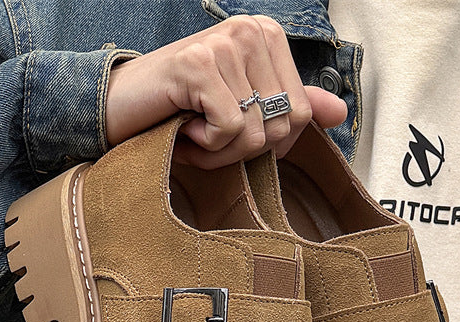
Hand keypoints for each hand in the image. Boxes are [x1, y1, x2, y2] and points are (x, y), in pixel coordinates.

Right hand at [105, 15, 347, 166]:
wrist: (120, 109)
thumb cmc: (180, 110)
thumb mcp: (242, 107)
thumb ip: (289, 105)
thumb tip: (339, 112)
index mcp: (267, 37)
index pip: (302, 115)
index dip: (269, 143)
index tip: (232, 133)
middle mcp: (250, 31)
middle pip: (283, 126)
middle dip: (245, 151)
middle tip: (210, 137)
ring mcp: (225, 44)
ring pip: (257, 132)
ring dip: (222, 152)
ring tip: (195, 133)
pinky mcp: (199, 64)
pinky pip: (231, 129)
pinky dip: (206, 147)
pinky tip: (184, 129)